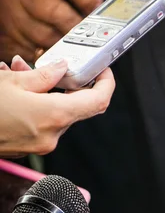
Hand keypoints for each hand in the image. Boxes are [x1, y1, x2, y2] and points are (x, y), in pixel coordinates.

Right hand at [0, 0, 101, 62]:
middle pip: (56, 12)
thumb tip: (100, 10)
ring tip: (74, 41)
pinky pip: (36, 52)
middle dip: (78, 26)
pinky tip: (55, 48)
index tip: (97, 8)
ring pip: (47, 37)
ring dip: (66, 43)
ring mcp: (8, 14)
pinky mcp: (6, 38)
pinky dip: (51, 54)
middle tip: (90, 32)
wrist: (0, 2)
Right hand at [0, 55, 114, 157]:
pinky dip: (34, 105)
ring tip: (18, 74)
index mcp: (54, 116)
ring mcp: (39, 144)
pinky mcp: (27, 147)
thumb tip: (62, 69)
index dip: (106, 84)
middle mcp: (51, 135)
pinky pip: (41, 122)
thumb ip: (44, 75)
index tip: (103, 71)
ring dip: (44, 92)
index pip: (98, 101)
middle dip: (64, 83)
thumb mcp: (11, 82)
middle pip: (75, 106)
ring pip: (55, 112)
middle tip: (50, 65)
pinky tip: (14, 91)